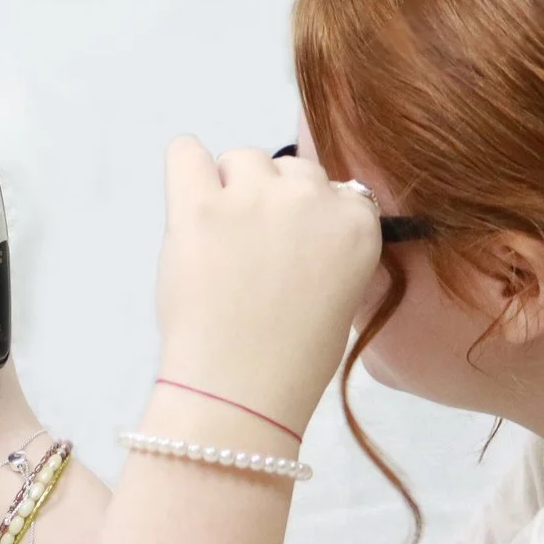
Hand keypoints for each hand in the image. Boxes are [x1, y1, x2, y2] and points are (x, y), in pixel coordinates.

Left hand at [155, 137, 383, 430]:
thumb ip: (330, 241)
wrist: (241, 391)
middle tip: (252, 256)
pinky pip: (185, 151)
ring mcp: (254, 198)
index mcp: (358, 223)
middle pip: (288, 169)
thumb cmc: (290, 356)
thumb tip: (295, 211)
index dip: (306, 218)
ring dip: (229, 190)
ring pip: (241, 159)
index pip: (333, 187)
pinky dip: (185, 169)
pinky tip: (188, 203)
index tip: (291, 253)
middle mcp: (312, 199)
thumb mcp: (342, 293)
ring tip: (221, 246)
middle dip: (270, 201)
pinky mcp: (200, 207)